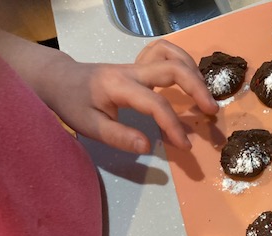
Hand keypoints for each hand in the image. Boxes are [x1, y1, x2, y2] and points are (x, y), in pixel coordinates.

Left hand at [47, 39, 217, 152]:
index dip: (174, 126)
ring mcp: (137, 64)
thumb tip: (147, 146)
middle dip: (197, 89)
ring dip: (194, 72)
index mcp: (119, 86)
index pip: (155, 104)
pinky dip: (182, 62)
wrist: (59, 79)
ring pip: (173, 56)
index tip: (185, 146)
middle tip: (211, 111)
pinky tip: (188, 80)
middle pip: (173, 69)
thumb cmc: (73, 104)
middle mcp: (132, 70)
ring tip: (205, 95)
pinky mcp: (139, 64)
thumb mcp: (89, 126)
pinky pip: (166, 53)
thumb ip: (118, 137)